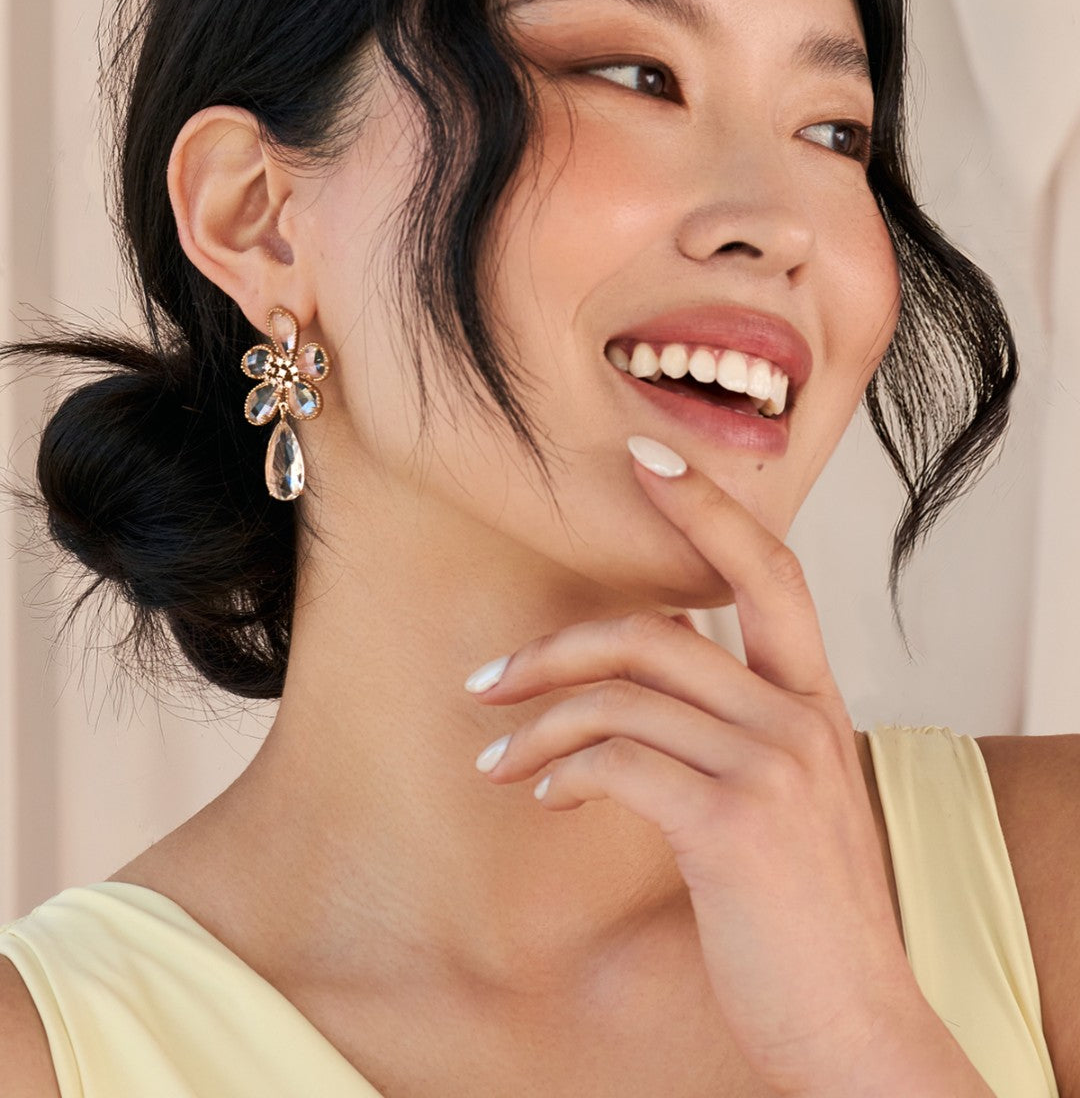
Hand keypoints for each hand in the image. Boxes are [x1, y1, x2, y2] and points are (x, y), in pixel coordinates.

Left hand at [464, 436, 972, 1097]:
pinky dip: (560, 767)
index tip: (644, 457)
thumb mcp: (789, 802)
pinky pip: (616, 758)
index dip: (707, 506)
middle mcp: (799, 716)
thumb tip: (638, 688)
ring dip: (537, 721)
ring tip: (497, 757)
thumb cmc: (805, 917)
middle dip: (555, 644)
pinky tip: (541, 797)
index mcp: (815, 702)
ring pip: (620, 693)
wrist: (857, 1028)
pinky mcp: (733, 821)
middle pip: (655, 629)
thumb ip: (735, 732)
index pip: (768, 570)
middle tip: (488, 680)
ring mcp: (771, 764)